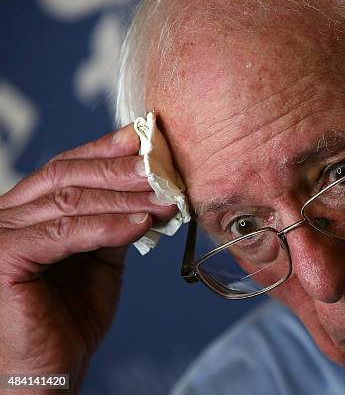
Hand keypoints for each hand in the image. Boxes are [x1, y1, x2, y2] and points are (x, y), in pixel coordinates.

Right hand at [0, 125, 177, 393]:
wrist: (46, 371)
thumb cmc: (68, 317)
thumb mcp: (98, 259)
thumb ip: (113, 224)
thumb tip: (151, 192)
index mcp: (24, 211)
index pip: (66, 168)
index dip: (105, 150)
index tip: (144, 137)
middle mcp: (5, 215)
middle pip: (66, 175)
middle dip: (120, 168)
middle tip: (161, 165)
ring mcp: (0, 235)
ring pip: (70, 201)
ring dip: (125, 197)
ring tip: (164, 195)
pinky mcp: (4, 259)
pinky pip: (65, 233)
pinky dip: (109, 226)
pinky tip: (143, 223)